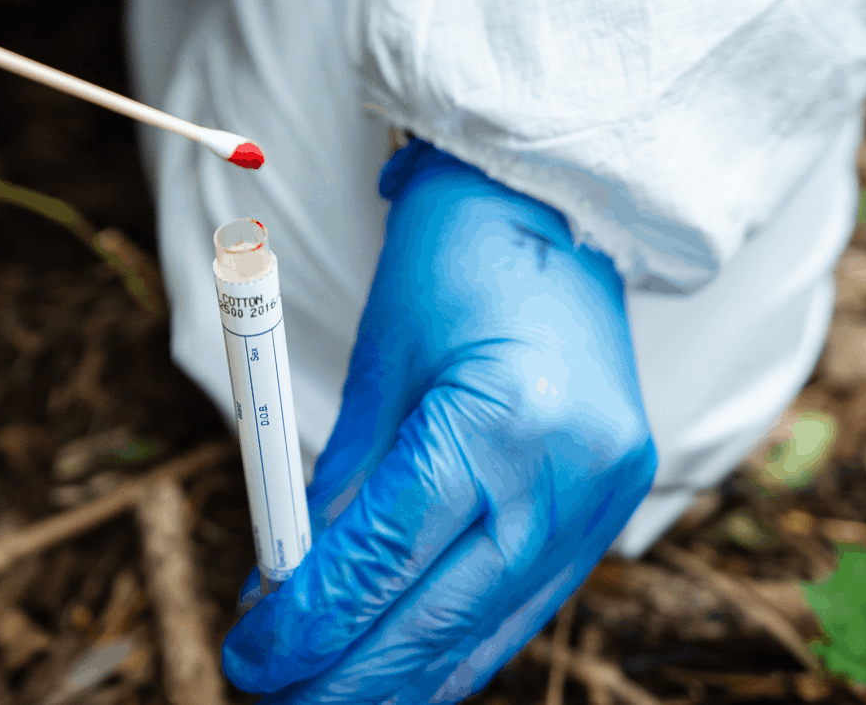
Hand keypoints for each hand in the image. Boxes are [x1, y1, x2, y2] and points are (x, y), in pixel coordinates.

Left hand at [224, 139, 657, 702]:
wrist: (555, 209)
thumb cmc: (448, 267)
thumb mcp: (376, 373)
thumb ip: (334, 495)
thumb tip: (281, 601)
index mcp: (502, 419)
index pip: (388, 558)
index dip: (312, 623)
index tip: (250, 657)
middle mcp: (569, 474)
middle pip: (444, 621)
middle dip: (353, 678)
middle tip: (275, 696)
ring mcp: (606, 500)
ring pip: (492, 633)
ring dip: (406, 678)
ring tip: (329, 693)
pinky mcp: (614, 510)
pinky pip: (525, 605)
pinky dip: (461, 644)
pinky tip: (405, 665)